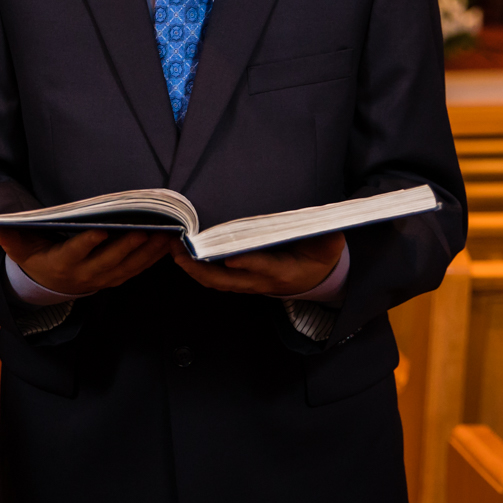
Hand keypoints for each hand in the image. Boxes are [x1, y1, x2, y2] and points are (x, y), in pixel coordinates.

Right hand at [0, 226, 178, 296]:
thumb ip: (13, 240)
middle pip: (109, 261)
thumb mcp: (21, 250)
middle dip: (128, 246)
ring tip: (166, 234)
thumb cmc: (37, 259)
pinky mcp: (115, 279)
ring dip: (148, 252)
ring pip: (128, 267)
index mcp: (61, 265)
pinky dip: (153, 257)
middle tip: (145, 229)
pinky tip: (167, 243)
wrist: (50, 287)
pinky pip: (137, 270)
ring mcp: (102, 279)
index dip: (87, 244)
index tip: (100, 231)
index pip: (75, 254)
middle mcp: (84, 275)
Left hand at [174, 231, 345, 296]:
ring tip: (173, 250)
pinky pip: (216, 280)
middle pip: (228, 280)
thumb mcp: (330, 244)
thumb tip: (324, 217)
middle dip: (201, 267)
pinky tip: (182, 256)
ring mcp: (250, 284)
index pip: (264, 267)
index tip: (230, 257)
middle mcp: (262, 282)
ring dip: (193, 269)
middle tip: (179, 250)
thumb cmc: (322, 255)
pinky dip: (197, 269)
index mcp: (285, 272)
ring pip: (217, 282)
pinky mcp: (242, 282)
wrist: (319, 279)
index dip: (248, 263)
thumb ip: (325, 233)